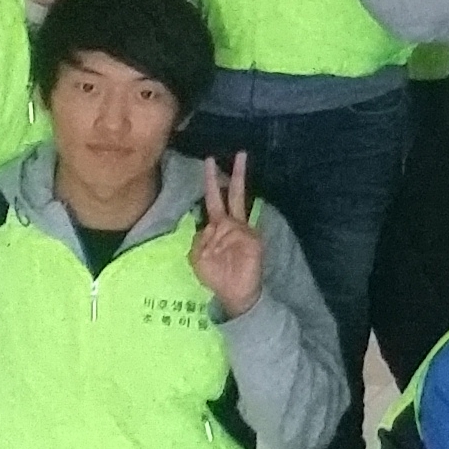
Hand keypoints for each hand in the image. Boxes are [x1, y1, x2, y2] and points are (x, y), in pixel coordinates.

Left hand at [189, 155, 264, 318]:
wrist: (235, 294)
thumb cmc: (215, 276)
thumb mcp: (197, 257)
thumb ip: (199, 240)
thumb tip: (205, 229)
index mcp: (216, 227)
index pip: (214, 199)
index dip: (211, 181)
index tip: (210, 161)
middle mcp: (231, 225)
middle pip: (233, 194)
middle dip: (236, 175)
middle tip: (240, 154)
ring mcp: (243, 231)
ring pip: (236, 211)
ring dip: (228, 221)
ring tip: (226, 228)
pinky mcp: (252, 239)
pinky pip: (238, 232)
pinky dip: (230, 235)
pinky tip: (228, 248)